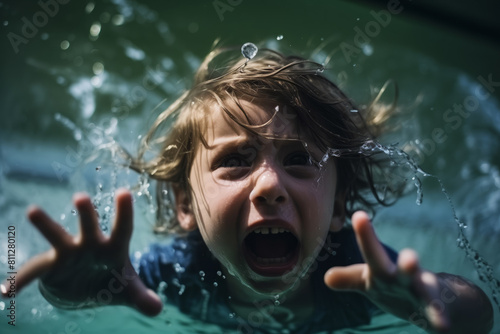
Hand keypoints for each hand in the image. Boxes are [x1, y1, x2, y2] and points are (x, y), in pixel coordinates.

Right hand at [1, 189, 161, 315]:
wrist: (88, 289)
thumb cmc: (112, 282)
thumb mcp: (129, 292)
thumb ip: (142, 298)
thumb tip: (157, 309)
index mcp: (113, 248)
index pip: (123, 229)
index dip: (124, 213)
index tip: (124, 192)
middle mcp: (91, 245)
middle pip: (90, 227)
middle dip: (86, 214)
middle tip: (81, 197)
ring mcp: (69, 253)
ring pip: (58, 237)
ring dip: (47, 225)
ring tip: (34, 210)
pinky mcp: (51, 266)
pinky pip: (33, 273)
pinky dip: (20, 282)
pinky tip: (7, 291)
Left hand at [324, 211, 449, 332]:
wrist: (440, 301)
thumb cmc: (398, 288)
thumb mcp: (371, 284)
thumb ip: (350, 280)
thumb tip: (326, 277)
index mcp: (384, 271)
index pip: (372, 252)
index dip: (365, 235)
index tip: (359, 214)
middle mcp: (403, 276)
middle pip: (397, 265)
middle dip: (385, 248)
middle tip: (389, 235)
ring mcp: (422, 291)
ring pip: (420, 284)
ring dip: (414, 274)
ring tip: (410, 260)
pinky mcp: (435, 308)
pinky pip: (437, 313)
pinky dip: (439, 318)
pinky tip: (443, 326)